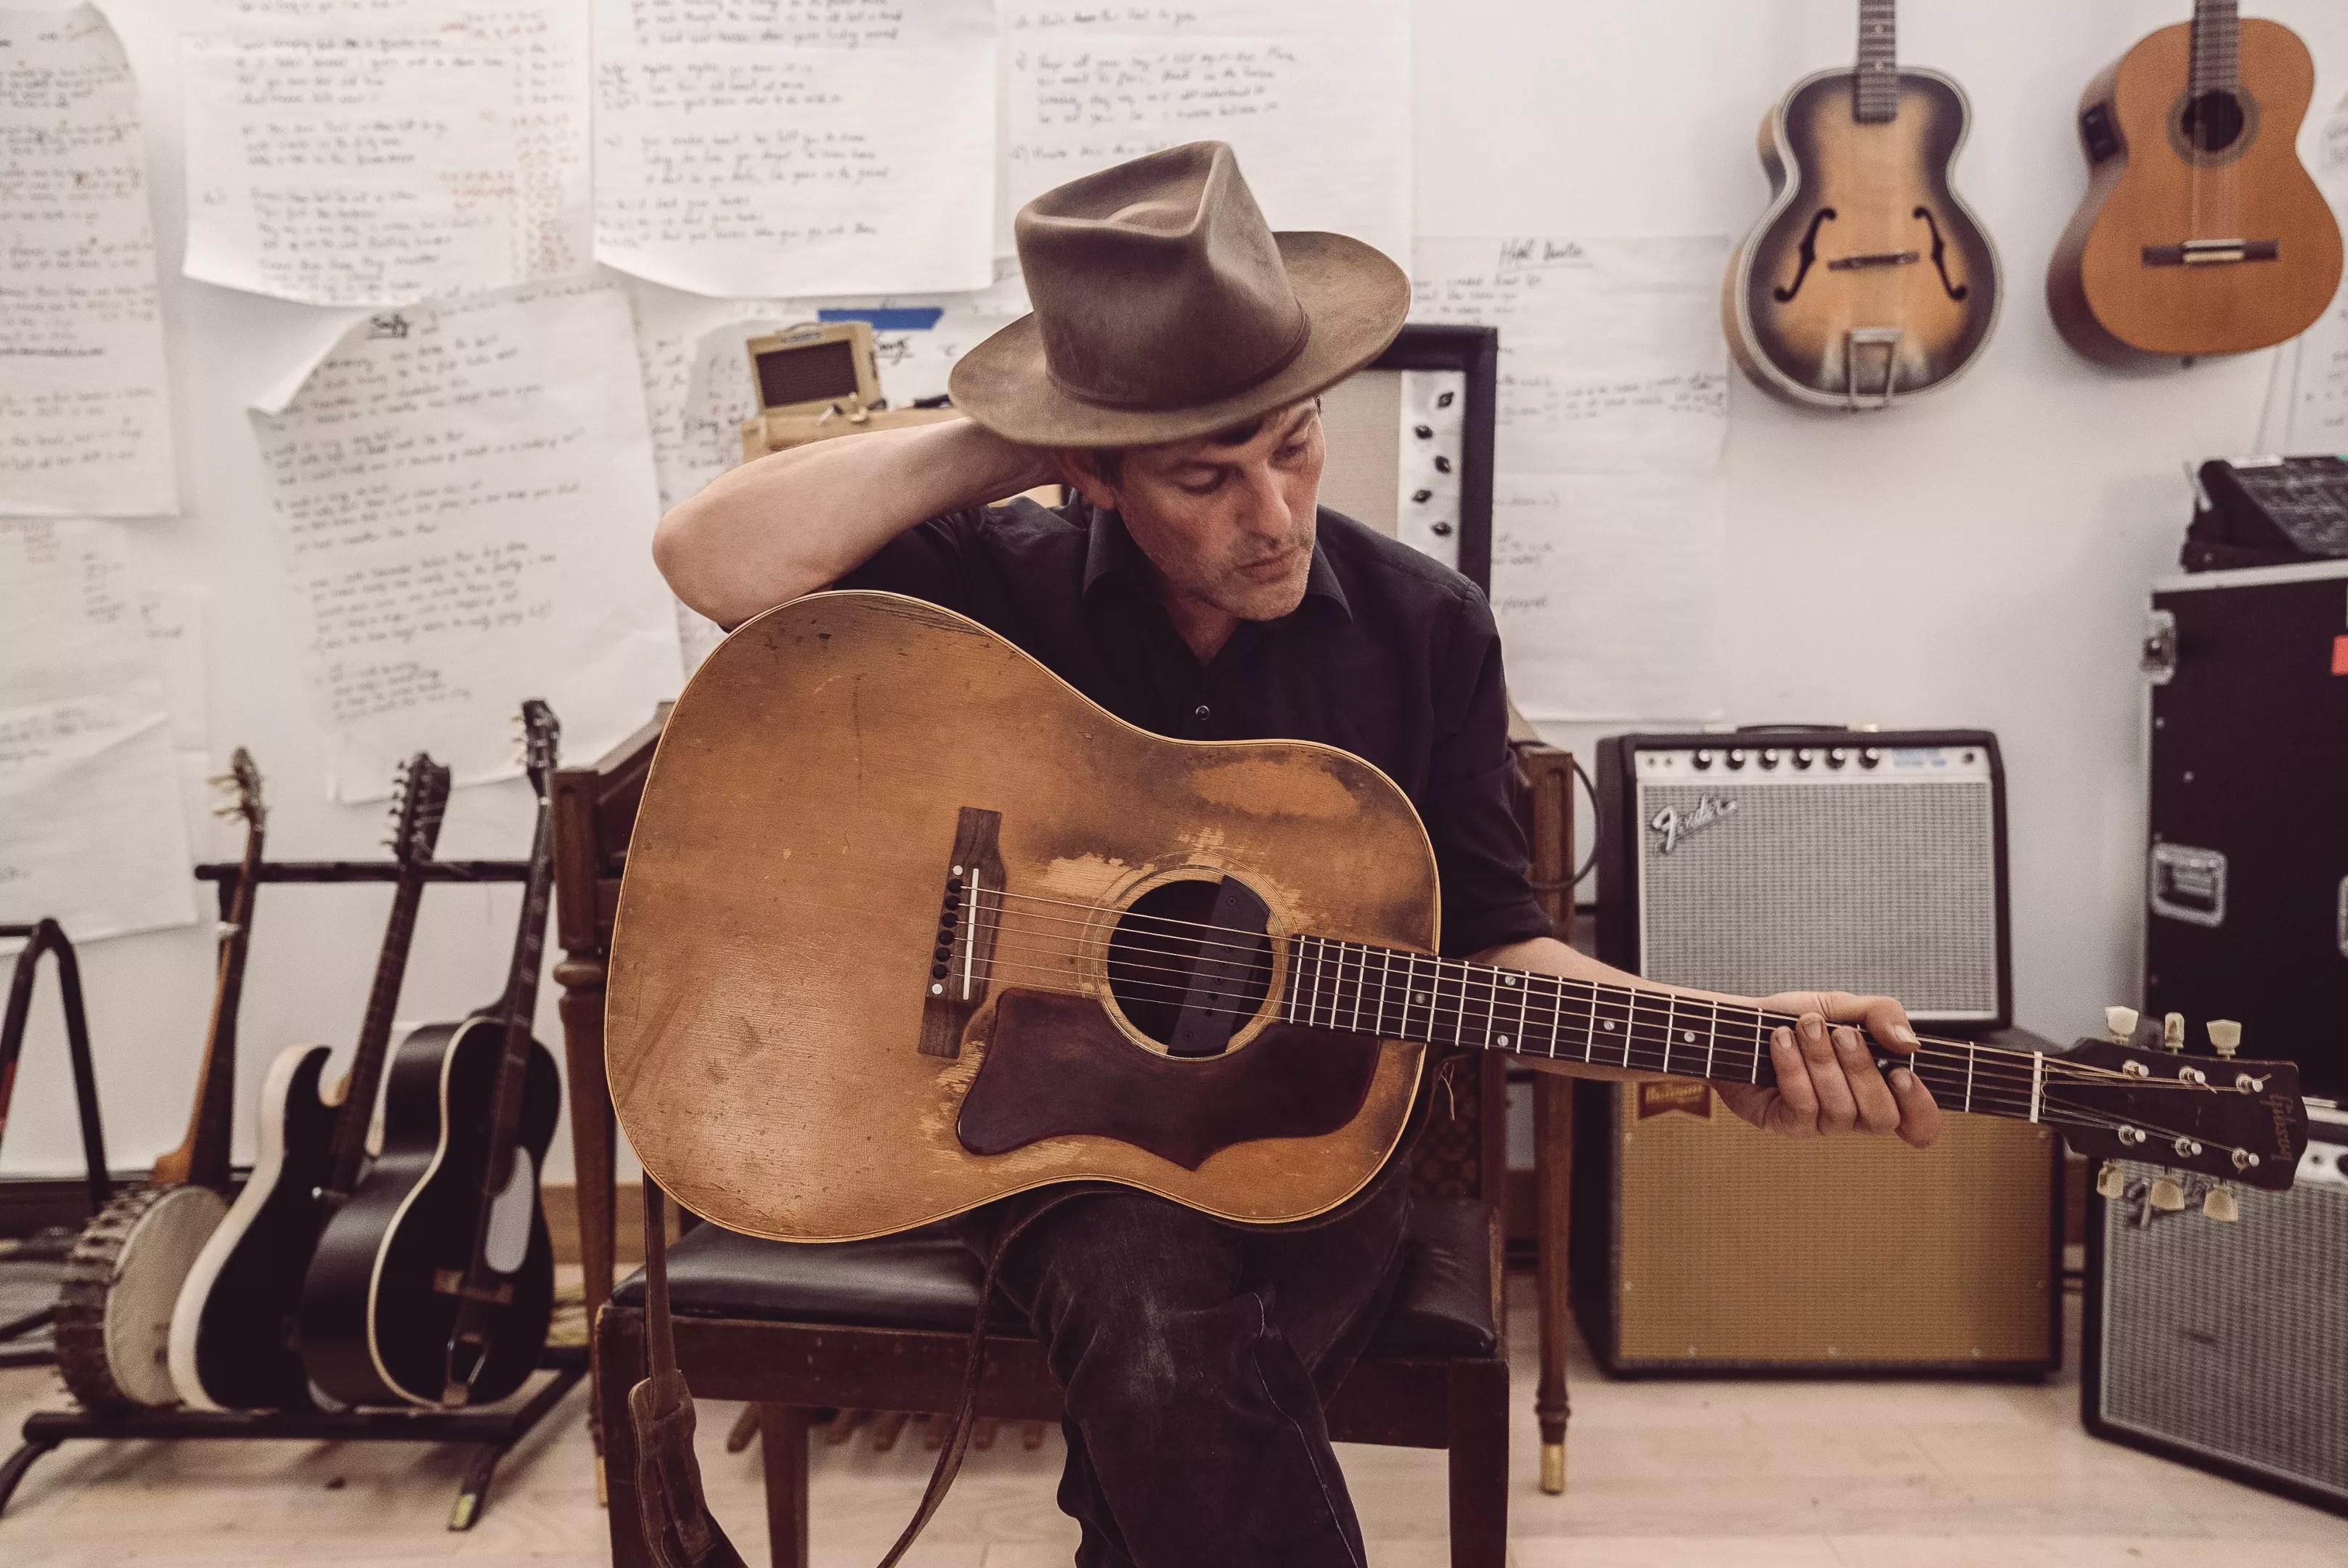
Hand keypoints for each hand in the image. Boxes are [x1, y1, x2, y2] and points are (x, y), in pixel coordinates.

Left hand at [1711, 990, 1941, 1147]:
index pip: (1919, 1126)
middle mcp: (1854, 1113)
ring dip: (1822, 1061)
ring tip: (1805, 1027)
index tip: (1902, 1074)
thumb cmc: (1796, 1017)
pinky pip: (1802, 1105)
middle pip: (1880, 1117)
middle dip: (1862, 1070)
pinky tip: (1780, 1040)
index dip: (1921, 1109)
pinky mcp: (1786, 1124)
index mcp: (1879, 1089)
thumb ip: (1882, 1015)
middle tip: (1841, 1034)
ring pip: (1840, 1109)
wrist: (1739, 1020)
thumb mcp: (1843, 1006)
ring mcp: (1820, 1123)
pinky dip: (1792, 1066)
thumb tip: (1911, 1044)